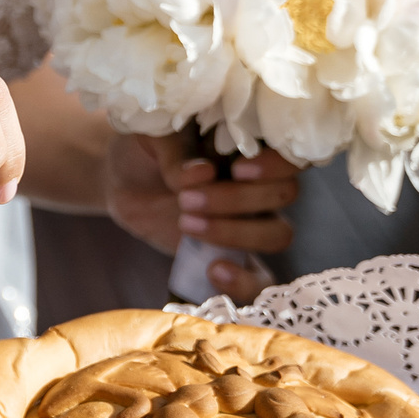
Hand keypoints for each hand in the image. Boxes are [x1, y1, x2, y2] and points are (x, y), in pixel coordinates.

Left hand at [105, 133, 297, 298]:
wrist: (125, 183)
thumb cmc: (148, 150)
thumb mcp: (152, 135)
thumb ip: (176, 148)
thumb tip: (202, 174)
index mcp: (253, 147)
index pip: (293, 155)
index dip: (276, 165)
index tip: (237, 170)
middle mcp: (264, 183)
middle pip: (284, 193)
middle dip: (236, 199)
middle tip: (186, 199)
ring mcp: (253, 223)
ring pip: (278, 234)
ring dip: (236, 233)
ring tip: (187, 224)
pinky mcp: (235, 257)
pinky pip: (259, 279)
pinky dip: (244, 282)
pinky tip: (214, 271)